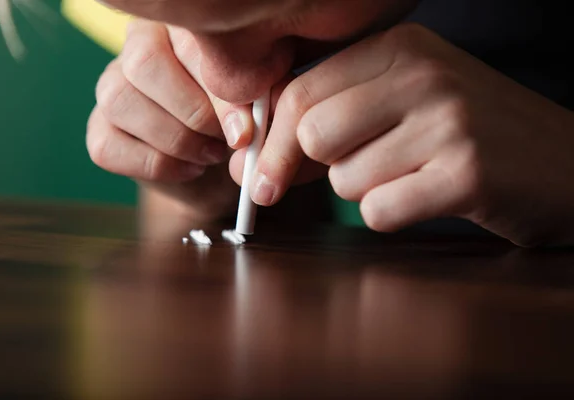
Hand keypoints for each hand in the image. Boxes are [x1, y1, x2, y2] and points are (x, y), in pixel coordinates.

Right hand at [87, 19, 258, 219]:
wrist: (220, 174)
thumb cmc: (242, 127)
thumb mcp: (259, 109)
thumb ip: (256, 101)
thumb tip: (243, 122)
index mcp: (180, 30)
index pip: (189, 43)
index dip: (218, 91)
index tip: (246, 129)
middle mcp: (137, 49)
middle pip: (144, 63)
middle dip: (194, 113)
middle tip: (229, 141)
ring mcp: (111, 88)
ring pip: (121, 101)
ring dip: (175, 139)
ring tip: (212, 155)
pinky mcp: (99, 130)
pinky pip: (110, 145)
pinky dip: (156, 165)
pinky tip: (190, 169)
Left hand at [233, 23, 573, 245]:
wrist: (561, 163)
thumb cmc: (466, 134)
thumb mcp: (399, 105)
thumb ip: (327, 123)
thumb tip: (252, 165)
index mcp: (400, 45)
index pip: (299, 91)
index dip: (272, 140)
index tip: (264, 173)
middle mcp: (423, 73)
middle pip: (312, 134)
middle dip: (323, 166)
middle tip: (363, 166)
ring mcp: (448, 121)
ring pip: (344, 178)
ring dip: (368, 189)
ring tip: (414, 173)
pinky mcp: (465, 173)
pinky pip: (379, 211)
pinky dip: (394, 214)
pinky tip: (429, 195)